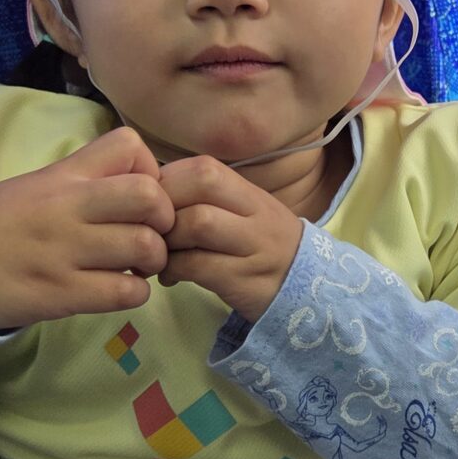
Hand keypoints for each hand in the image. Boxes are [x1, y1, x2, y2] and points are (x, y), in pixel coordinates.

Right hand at [0, 128, 173, 332]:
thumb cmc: (3, 222)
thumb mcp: (44, 185)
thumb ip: (91, 179)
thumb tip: (149, 186)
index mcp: (65, 175)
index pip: (130, 146)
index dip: (150, 170)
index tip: (139, 195)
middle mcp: (68, 207)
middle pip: (150, 196)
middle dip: (165, 218)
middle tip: (152, 233)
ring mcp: (65, 251)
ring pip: (145, 247)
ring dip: (153, 260)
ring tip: (136, 265)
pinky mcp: (61, 294)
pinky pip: (125, 292)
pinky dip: (134, 293)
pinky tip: (117, 289)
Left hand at [157, 156, 305, 324]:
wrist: (310, 290)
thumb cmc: (262, 248)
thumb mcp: (244, 216)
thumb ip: (207, 201)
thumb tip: (152, 194)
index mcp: (249, 194)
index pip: (204, 168)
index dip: (168, 181)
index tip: (151, 206)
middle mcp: (256, 214)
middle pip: (202, 184)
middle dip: (163, 204)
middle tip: (147, 227)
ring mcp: (254, 247)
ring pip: (198, 223)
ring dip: (165, 238)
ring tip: (157, 254)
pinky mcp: (246, 281)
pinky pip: (198, 267)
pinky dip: (173, 270)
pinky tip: (170, 276)